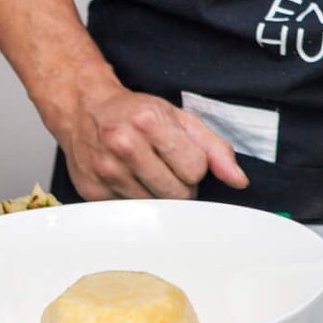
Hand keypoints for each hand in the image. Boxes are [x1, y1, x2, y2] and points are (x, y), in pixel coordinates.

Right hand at [51, 74, 249, 199]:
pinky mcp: (92, 192)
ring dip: (158, 194)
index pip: (196, 169)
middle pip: (177, 193)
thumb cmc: (136, 113)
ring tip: (147, 172)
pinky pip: (131, 213)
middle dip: (180, 184)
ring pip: (155, 207)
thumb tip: (238, 180)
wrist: (84, 109)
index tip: (181, 155)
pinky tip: (128, 179)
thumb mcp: (180, 119)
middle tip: (166, 167)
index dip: (194, 165)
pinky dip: (135, 201)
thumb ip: (214, 148)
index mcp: (150, 121)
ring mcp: (105, 170)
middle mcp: (124, 145)